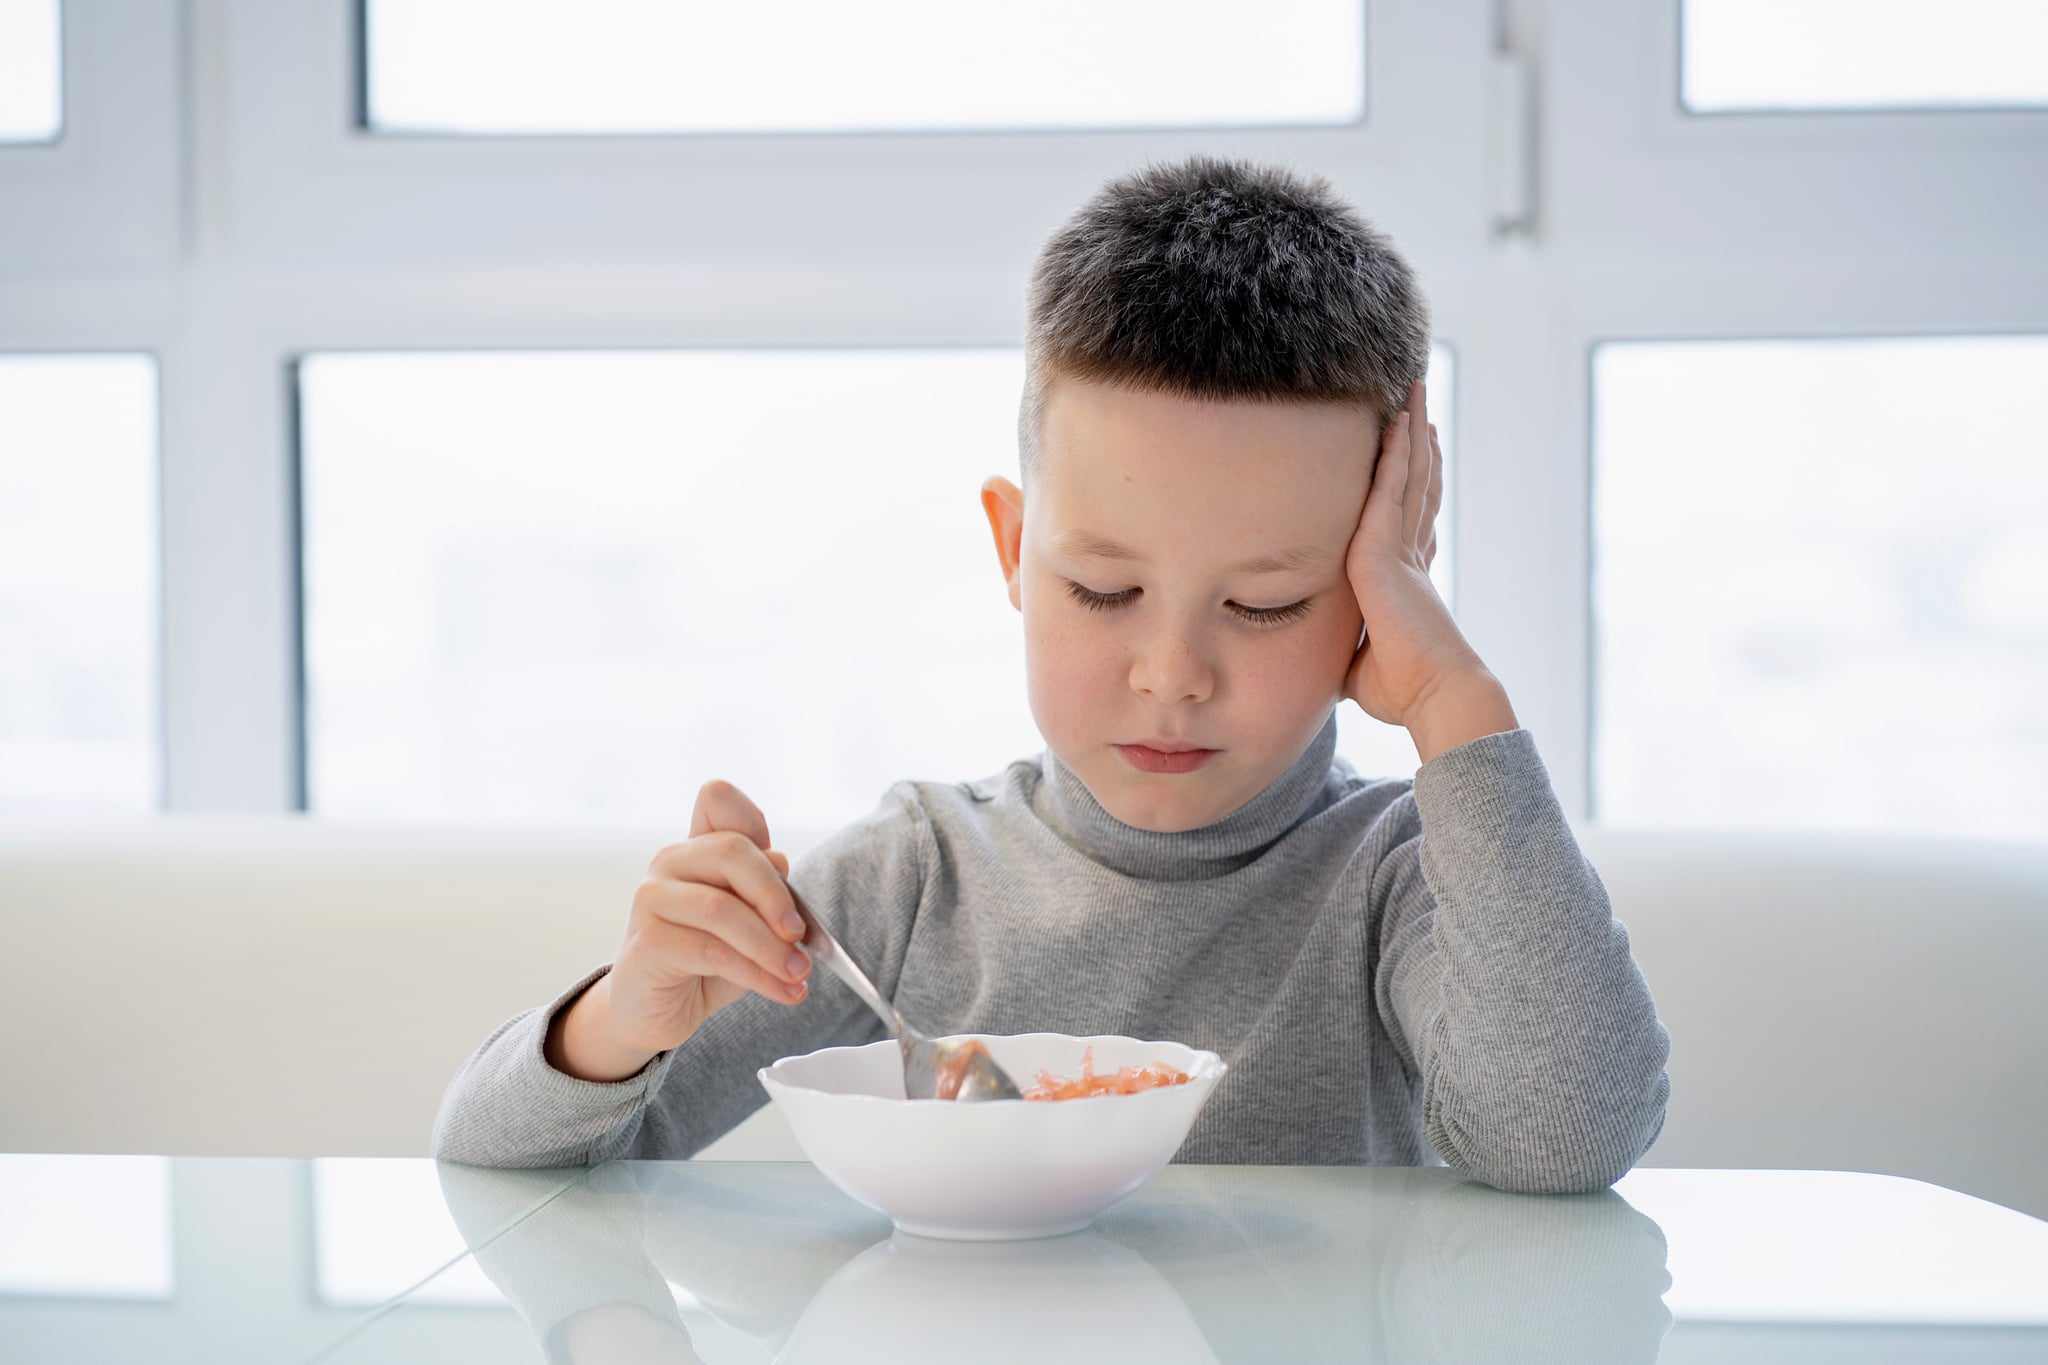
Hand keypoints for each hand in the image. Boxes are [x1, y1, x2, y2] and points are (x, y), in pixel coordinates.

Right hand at [546, 781, 811, 1080]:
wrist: (658, 1010)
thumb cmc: (708, 961)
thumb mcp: (749, 924)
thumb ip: (764, 894)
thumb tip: (780, 862)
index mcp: (698, 847)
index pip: (716, 800)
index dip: (750, 817)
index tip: (783, 865)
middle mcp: (670, 861)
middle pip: (730, 851)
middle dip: (775, 895)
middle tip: (800, 934)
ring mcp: (652, 897)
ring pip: (722, 910)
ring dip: (770, 947)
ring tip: (798, 974)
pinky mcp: (647, 941)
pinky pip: (711, 952)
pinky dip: (754, 974)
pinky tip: (778, 989)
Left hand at [1343, 379, 1514, 758]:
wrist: (1434, 692)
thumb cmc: (1403, 691)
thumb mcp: (1359, 667)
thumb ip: (1345, 653)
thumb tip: (1327, 666)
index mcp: (1406, 579)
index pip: (1411, 519)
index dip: (1416, 484)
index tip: (1419, 453)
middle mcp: (1411, 554)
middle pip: (1417, 484)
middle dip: (1418, 443)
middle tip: (1419, 403)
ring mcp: (1404, 548)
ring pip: (1412, 474)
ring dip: (1413, 430)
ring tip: (1415, 391)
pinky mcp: (1390, 548)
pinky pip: (1395, 487)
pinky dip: (1399, 452)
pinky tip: (1399, 420)